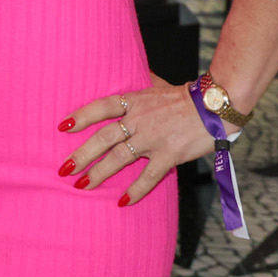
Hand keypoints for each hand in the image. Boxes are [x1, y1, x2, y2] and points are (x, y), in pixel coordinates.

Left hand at [57, 72, 216, 206]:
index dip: (81, 116)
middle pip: (103, 137)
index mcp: (134, 101)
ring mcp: (152, 139)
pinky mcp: (168, 155)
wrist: (214, 106)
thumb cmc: (186, 96)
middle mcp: (138, 120)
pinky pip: (148, 176)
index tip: (63, 126)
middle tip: (65, 168)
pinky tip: (123, 201)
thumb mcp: (159, 85)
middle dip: (82, 154)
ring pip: (119, 158)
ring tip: (83, 185)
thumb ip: (144, 83)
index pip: (101, 107)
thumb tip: (138, 75)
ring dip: (99, 173)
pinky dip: (135, 190)